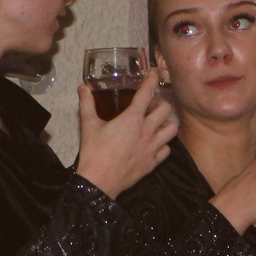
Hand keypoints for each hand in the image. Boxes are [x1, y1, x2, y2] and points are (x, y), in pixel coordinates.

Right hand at [75, 71, 177, 198]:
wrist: (99, 182)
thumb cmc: (93, 153)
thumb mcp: (88, 125)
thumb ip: (87, 104)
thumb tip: (82, 88)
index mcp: (131, 119)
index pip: (147, 93)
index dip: (152, 79)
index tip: (154, 72)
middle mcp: (146, 131)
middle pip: (166, 109)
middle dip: (160, 104)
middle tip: (150, 106)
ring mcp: (152, 148)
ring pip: (172, 130)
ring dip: (166, 124)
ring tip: (156, 124)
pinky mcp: (153, 163)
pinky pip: (167, 150)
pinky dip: (163, 145)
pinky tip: (154, 144)